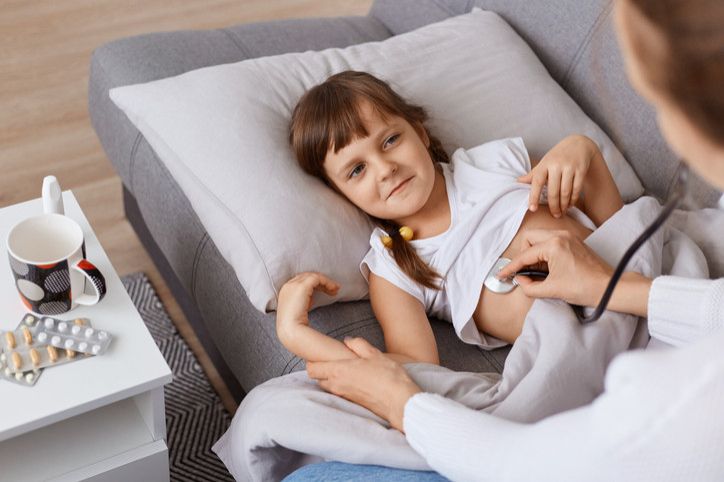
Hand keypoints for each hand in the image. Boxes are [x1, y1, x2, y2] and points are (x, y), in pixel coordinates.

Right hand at [276, 272, 338, 341]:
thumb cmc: (295, 326)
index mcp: (285, 291)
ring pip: (313, 276)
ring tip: (336, 290)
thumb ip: (303, 303)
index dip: (314, 285)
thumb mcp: (298, 311)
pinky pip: (317, 278)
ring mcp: (294, 285)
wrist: (291, 330)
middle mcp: (288, 286)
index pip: (301, 281)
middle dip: (321, 282)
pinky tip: (333, 289)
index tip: (324, 291)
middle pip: (307, 277)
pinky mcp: (302, 286)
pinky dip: (327, 282)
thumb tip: (311, 299)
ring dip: (326, 282)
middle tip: (333, 289)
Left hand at [307, 337, 421, 431]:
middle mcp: (337, 385)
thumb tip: (348, 340)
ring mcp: (344, 396)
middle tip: (333, 361)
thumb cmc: (388, 376)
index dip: (313, 361)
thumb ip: (358, 344)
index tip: (321, 355)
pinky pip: (339, 393)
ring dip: (331, 379)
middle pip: (317, 379)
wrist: (399, 401)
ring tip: (345, 371)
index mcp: (339, 371)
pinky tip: (356, 381)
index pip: (312, 369)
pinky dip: (342, 387)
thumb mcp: (374, 354)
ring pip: (327, 387)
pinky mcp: (352, 403)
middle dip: (321, 370)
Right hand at [496, 229, 613, 306]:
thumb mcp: (553, 290)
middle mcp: (560, 235)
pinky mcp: (574, 240)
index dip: (510, 268)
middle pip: (529, 238)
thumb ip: (530, 286)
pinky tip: (547, 266)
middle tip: (523, 271)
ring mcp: (568, 236)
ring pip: (540, 237)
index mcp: (554, 246)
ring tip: (536, 270)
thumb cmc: (585, 288)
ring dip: (533, 252)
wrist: (610, 287)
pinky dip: (544, 251)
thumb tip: (520, 280)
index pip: (525, 256)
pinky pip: (551, 240)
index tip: (501, 275)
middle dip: (523, 254)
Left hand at [518, 135, 595, 217]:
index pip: (537, 182)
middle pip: (554, 190)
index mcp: (544, 164)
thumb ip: (533, 174)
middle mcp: (556, 165)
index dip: (534, 196)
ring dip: (564, 204)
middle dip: (554, 206)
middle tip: (554, 215)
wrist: (578, 144)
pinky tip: (570, 204)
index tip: (532, 209)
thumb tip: (517, 182)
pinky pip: (576, 189)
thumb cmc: (557, 157)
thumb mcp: (544, 163)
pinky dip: (573, 199)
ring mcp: (569, 167)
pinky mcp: (581, 169)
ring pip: (566, 191)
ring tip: (562, 212)